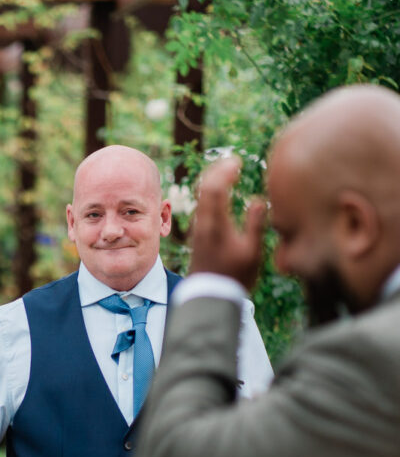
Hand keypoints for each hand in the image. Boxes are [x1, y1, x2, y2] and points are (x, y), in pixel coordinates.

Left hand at [189, 155, 266, 291]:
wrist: (210, 295)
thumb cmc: (235, 276)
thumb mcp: (252, 253)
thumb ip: (255, 225)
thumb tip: (257, 200)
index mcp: (216, 225)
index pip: (215, 189)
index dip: (224, 172)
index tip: (237, 161)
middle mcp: (203, 223)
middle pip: (204, 188)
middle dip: (217, 170)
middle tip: (232, 161)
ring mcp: (198, 229)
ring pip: (201, 197)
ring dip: (213, 180)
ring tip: (228, 171)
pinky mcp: (198, 235)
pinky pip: (202, 205)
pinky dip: (211, 193)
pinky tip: (221, 193)